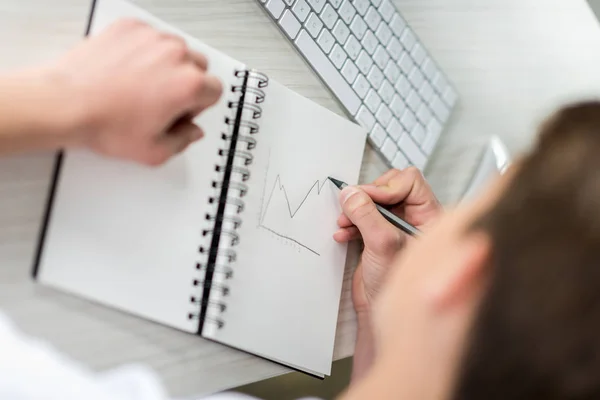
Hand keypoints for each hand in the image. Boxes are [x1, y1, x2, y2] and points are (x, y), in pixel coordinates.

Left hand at [49, 19, 222, 164]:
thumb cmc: (104, 123)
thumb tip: (191, 132)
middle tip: (164, 101)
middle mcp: (174, 55)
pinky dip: (144, 52)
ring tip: (143, 86)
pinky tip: (129, 72)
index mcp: (188, 84)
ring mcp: (151, 38)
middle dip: (187, 83)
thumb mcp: (154, 151)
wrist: (64, 104)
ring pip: (176, 49)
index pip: (215, 90)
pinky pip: (150, 37)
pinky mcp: (129, 28)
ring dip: (167, 65)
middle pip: (199, 66)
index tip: (184, 110)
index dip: (200, 105)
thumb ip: (184, 141)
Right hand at [334, 167, 442, 313]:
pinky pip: (364, 217)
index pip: (410, 182)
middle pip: (389, 187)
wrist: (380, 311)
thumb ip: (367, 215)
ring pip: (374, 202)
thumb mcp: (382, 244)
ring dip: (355, 210)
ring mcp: (396, 227)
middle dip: (367, 197)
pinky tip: (344, 233)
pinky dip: (351, 222)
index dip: (386, 187)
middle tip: (353, 207)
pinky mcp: (380, 236)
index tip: (367, 199)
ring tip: (344, 223)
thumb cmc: (396, 287)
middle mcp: (415, 219)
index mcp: (429, 218)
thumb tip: (351, 193)